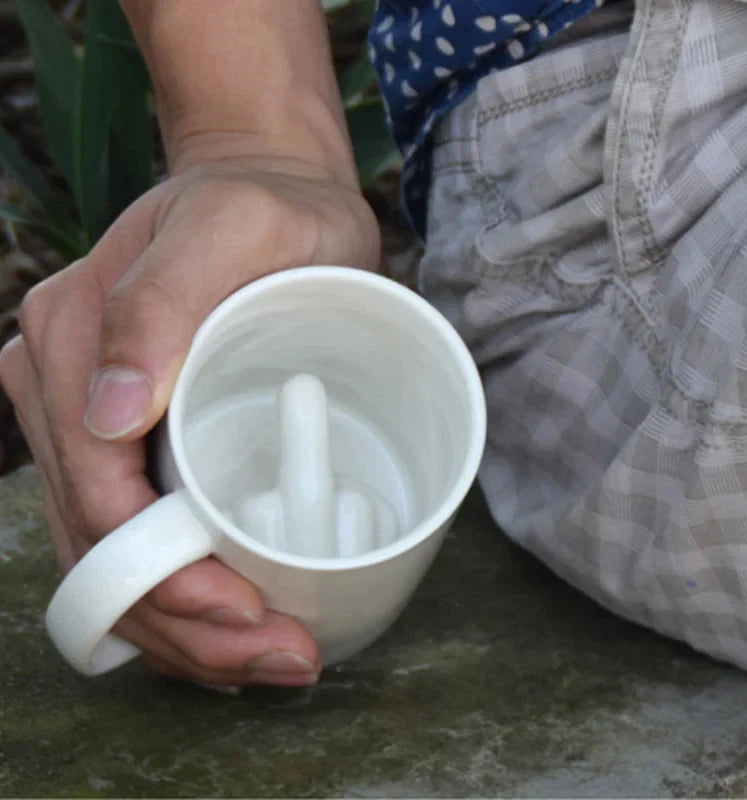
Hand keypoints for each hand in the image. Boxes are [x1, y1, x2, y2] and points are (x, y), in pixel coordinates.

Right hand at [0, 155, 379, 688]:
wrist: (272, 191)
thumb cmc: (267, 208)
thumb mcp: (234, 229)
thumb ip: (160, 305)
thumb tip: (108, 417)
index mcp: (73, 344)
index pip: (98, 497)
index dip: (164, 577)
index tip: (248, 615)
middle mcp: (64, 389)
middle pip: (100, 545)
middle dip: (184, 623)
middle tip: (280, 660)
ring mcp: (90, 418)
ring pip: (111, 556)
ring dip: (182, 627)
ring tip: (268, 659)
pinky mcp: (131, 436)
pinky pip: (132, 534)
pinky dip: (175, 593)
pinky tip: (228, 623)